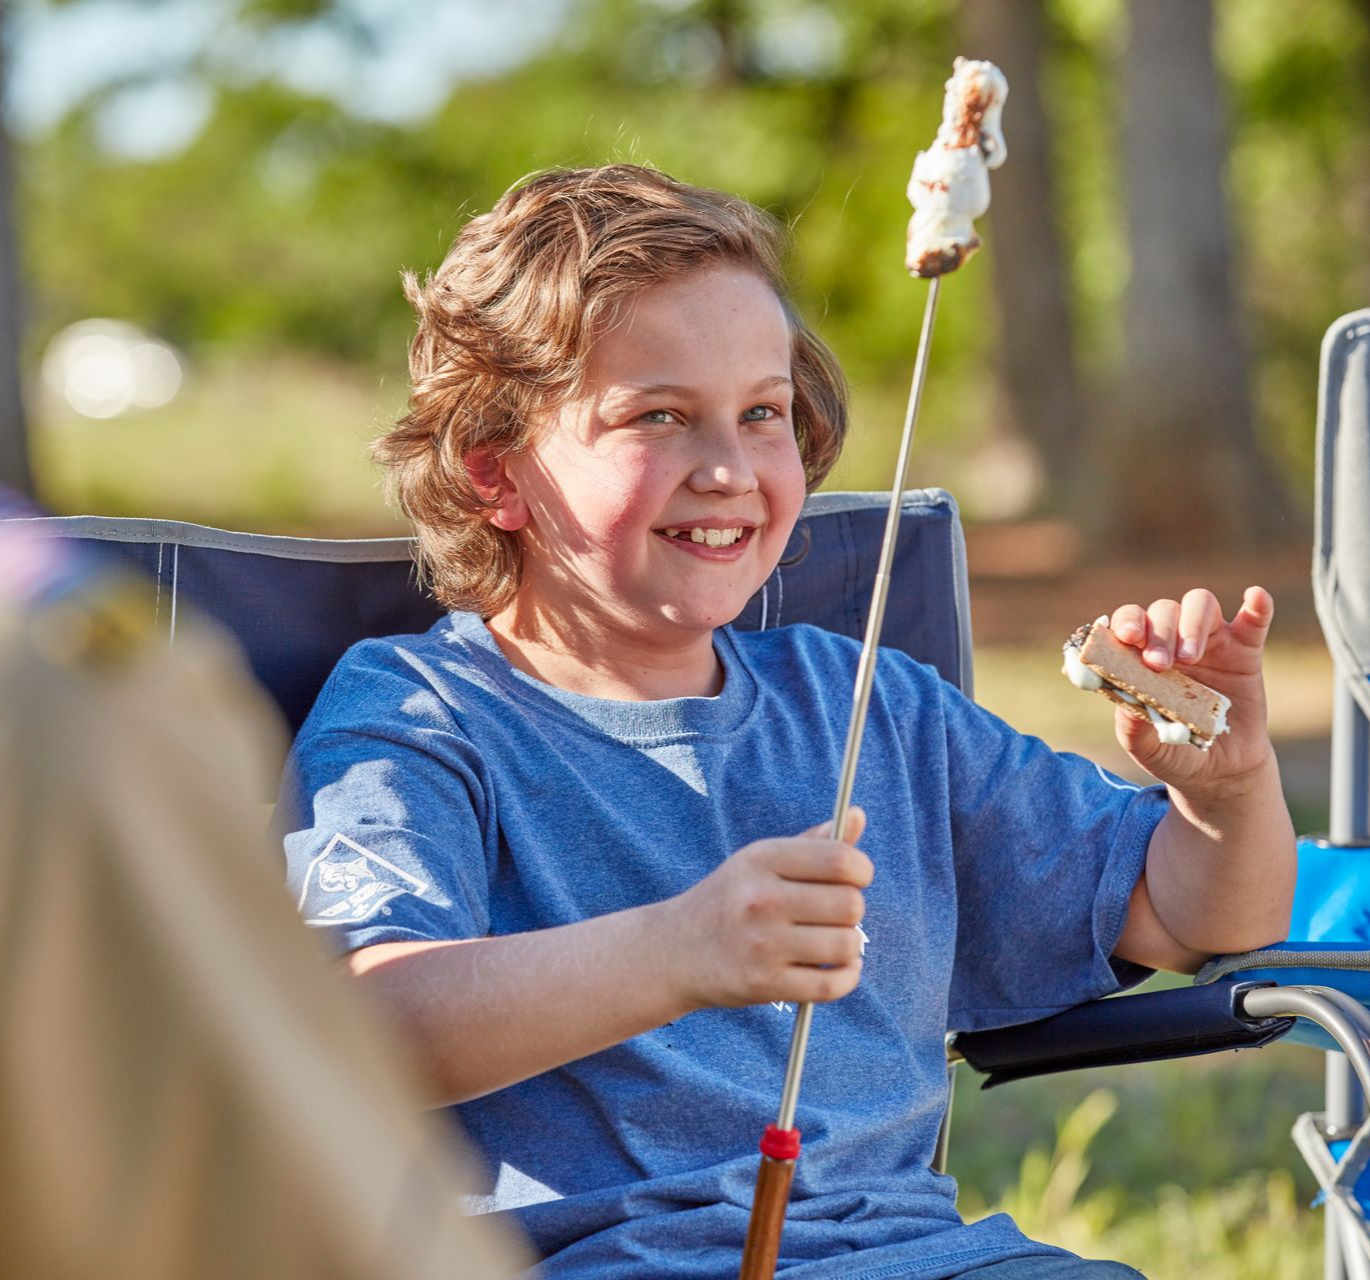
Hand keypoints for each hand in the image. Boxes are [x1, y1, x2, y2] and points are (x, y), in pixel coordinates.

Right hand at [664, 809, 871, 1010]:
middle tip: (834, 915)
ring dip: (849, 946)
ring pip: (846, 945)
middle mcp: (761, 899)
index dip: (861, 870)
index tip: (855, 878)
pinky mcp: (765, 984)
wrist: (675, 952)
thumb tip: (858, 814)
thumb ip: (813, 843)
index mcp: (763, 859)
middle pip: (850, 904)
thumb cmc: (731, 900)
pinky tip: (840, 968)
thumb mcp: (761, 861)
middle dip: (852, 910)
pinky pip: (832, 984)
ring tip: (831, 942)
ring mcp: (762, 944)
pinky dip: (846, 977)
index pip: (841, 860)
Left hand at [1107, 586, 1275, 794]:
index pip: (1127, 624)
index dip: (1126, 623)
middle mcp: (1171, 641)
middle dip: (1158, 632)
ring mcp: (1209, 642)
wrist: (1220, 771)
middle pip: (1162, 610)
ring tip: (1190, 657)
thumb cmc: (1173, 751)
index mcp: (1139, 657)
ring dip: (1191, 623)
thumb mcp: (1147, 746)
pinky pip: (1253, 621)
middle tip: (1159, 663)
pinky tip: (1256, 596)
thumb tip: (1124, 701)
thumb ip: (1132, 726)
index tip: (1128, 638)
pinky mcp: (1245, 651)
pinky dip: (1257, 606)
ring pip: (1199, 605)